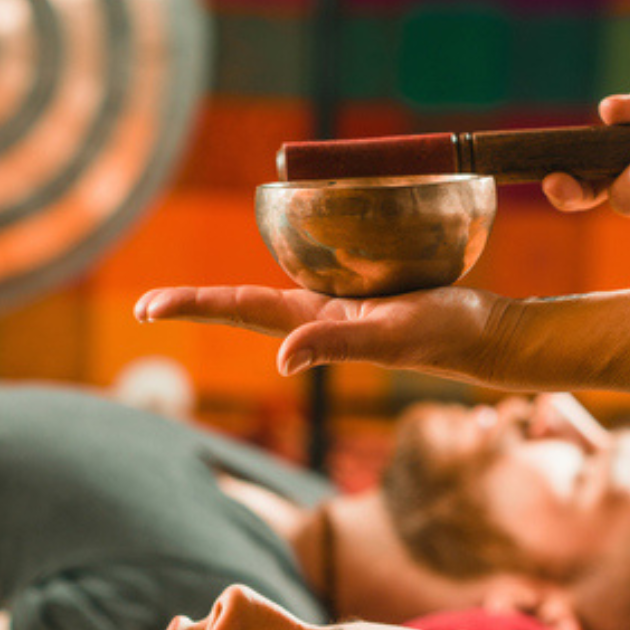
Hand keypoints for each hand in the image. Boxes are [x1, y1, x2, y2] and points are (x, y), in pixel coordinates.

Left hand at [135, 286, 530, 387]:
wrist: (483, 336)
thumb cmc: (444, 334)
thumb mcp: (391, 334)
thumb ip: (337, 345)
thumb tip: (279, 359)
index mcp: (316, 325)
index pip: (240, 311)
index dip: (192, 307)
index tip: (145, 309)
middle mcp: (319, 319)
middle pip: (243, 310)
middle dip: (196, 308)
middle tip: (145, 308)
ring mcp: (340, 310)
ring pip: (272, 300)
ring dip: (228, 302)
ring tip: (189, 303)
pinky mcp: (364, 298)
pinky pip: (311, 283)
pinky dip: (282, 276)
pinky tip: (279, 271)